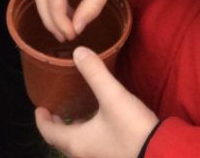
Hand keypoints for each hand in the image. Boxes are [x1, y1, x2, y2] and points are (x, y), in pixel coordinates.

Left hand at [35, 47, 158, 157]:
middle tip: (56, 108)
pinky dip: (89, 132)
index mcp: (77, 143)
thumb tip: (77, 51)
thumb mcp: (112, 96)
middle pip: (63, 141)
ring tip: (78, 110)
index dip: (42, 120)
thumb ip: (95, 73)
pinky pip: (93, 145)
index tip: (39, 107)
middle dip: (58, 125)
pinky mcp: (113, 156)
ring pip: (79, 144)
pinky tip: (101, 119)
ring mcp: (100, 157)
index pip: (50, 134)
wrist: (160, 154)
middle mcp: (84, 154)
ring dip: (75, 129)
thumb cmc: (131, 128)